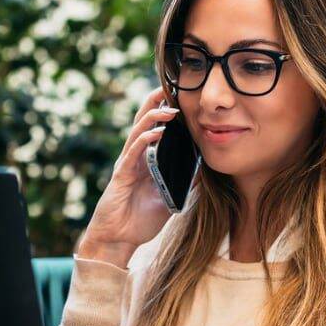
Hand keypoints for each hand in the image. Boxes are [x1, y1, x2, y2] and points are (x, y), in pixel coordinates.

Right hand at [77, 87, 179, 267]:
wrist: (119, 240)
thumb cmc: (141, 221)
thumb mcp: (170, 199)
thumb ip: (184, 184)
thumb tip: (205, 171)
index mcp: (146, 161)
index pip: (155, 128)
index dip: (164, 111)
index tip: (181, 95)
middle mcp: (135, 158)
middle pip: (143, 122)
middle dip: (155, 102)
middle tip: (171, 85)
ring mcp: (127, 164)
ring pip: (138, 131)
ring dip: (152, 117)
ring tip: (168, 105)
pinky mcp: (121, 175)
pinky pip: (132, 153)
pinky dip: (144, 140)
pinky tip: (156, 132)